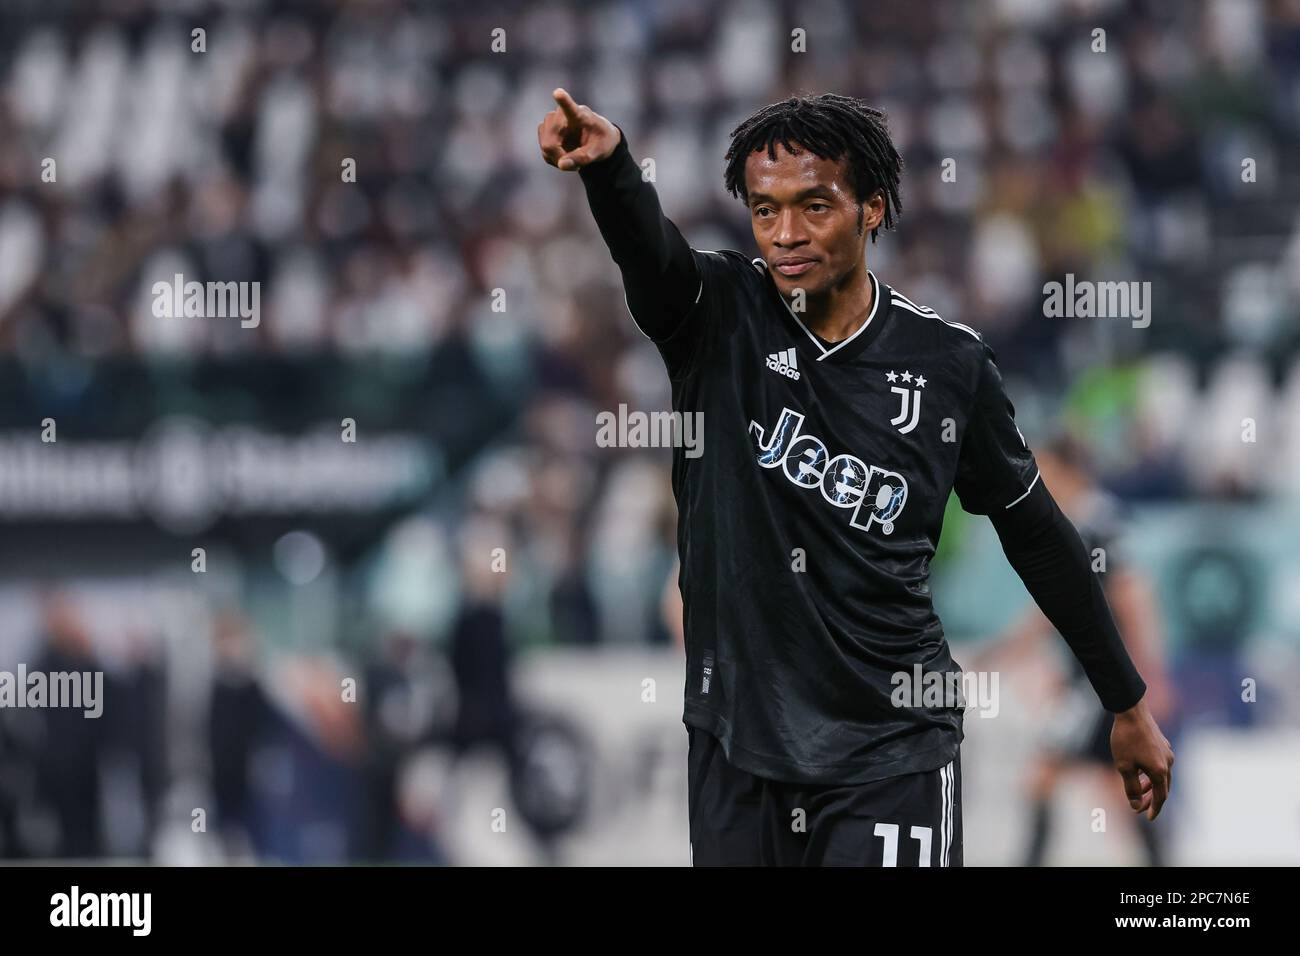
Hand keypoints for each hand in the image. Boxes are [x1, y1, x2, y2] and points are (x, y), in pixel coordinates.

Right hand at [538, 88, 619, 170]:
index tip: (558, 92)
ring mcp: (550, 121)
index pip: (570, 107)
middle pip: (550, 141)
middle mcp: (561, 114)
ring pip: (545, 146)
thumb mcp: (598, 152)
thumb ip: (582, 158)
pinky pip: (544, 151)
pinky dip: (554, 159)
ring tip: (574, 159)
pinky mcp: (545, 130)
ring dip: (558, 158)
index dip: (563, 100)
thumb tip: (561, 165)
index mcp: (580, 115)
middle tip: (577, 166)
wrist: (598, 140)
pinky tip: (566, 156)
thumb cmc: (601, 142)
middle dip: (560, 157)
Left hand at [1110, 696, 1173, 820]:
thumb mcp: (1124, 766)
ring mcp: (1167, 752)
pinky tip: (1139, 772)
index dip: (1154, 808)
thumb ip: (1130, 788)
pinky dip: (1150, 772)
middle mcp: (1168, 762)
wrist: (1131, 711)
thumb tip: (1135, 805)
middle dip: (1152, 799)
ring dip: (1150, 785)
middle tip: (1140, 807)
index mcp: (1160, 771)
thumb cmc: (1125, 739)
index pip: (1160, 797)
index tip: (1147, 817)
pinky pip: (1159, 764)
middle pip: (1163, 787)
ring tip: (1137, 790)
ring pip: (1161, 775)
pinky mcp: (1162, 744)